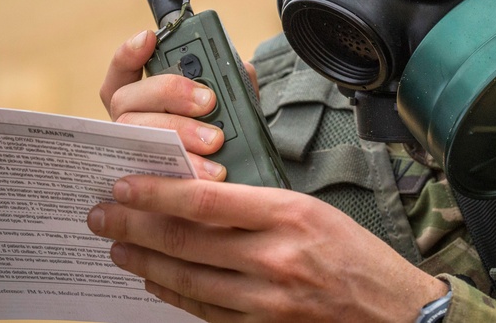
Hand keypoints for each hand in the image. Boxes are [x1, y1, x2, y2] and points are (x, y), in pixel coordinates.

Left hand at [87, 176, 448, 321]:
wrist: (393, 313)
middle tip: (102, 217)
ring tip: (118, 249)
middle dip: (135, 228)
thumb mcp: (315, 210)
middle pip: (186, 242)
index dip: (157, 194)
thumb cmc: (358, 256)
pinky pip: (205, 312)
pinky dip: (175, 296)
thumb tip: (203, 194)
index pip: (206, 202)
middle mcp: (273, 258)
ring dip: (145, 263)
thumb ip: (260, 203)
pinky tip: (156, 283)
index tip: (125, 185)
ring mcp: (266, 301)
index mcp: (289, 215)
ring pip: (188, 280)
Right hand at [100, 30, 244, 180]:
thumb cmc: (223, 134)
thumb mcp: (232, 103)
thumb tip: (238, 69)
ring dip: (177, 133)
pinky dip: (177, 169)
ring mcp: (128, 151)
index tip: (148, 38)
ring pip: (135, 133)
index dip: (129, 53)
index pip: (123, 69)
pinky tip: (204, 172)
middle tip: (209, 102)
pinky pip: (146, 175)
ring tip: (214, 142)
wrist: (231, 179)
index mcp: (144, 97)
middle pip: (127, 99)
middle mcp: (128, 122)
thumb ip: (234, 80)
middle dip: (169, 93)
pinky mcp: (141, 183)